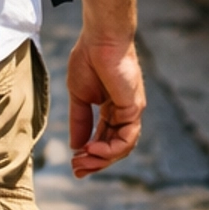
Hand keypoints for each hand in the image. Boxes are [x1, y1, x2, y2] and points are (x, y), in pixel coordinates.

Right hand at [67, 31, 144, 176]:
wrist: (100, 38)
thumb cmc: (88, 59)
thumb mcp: (79, 95)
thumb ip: (80, 120)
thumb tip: (75, 145)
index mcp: (111, 108)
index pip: (104, 138)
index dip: (90, 154)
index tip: (74, 164)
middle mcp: (124, 113)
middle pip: (113, 146)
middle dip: (95, 162)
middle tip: (77, 171)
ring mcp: (131, 111)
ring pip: (121, 147)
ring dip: (101, 159)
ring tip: (82, 162)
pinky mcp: (134, 108)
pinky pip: (126, 138)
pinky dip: (110, 149)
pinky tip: (92, 149)